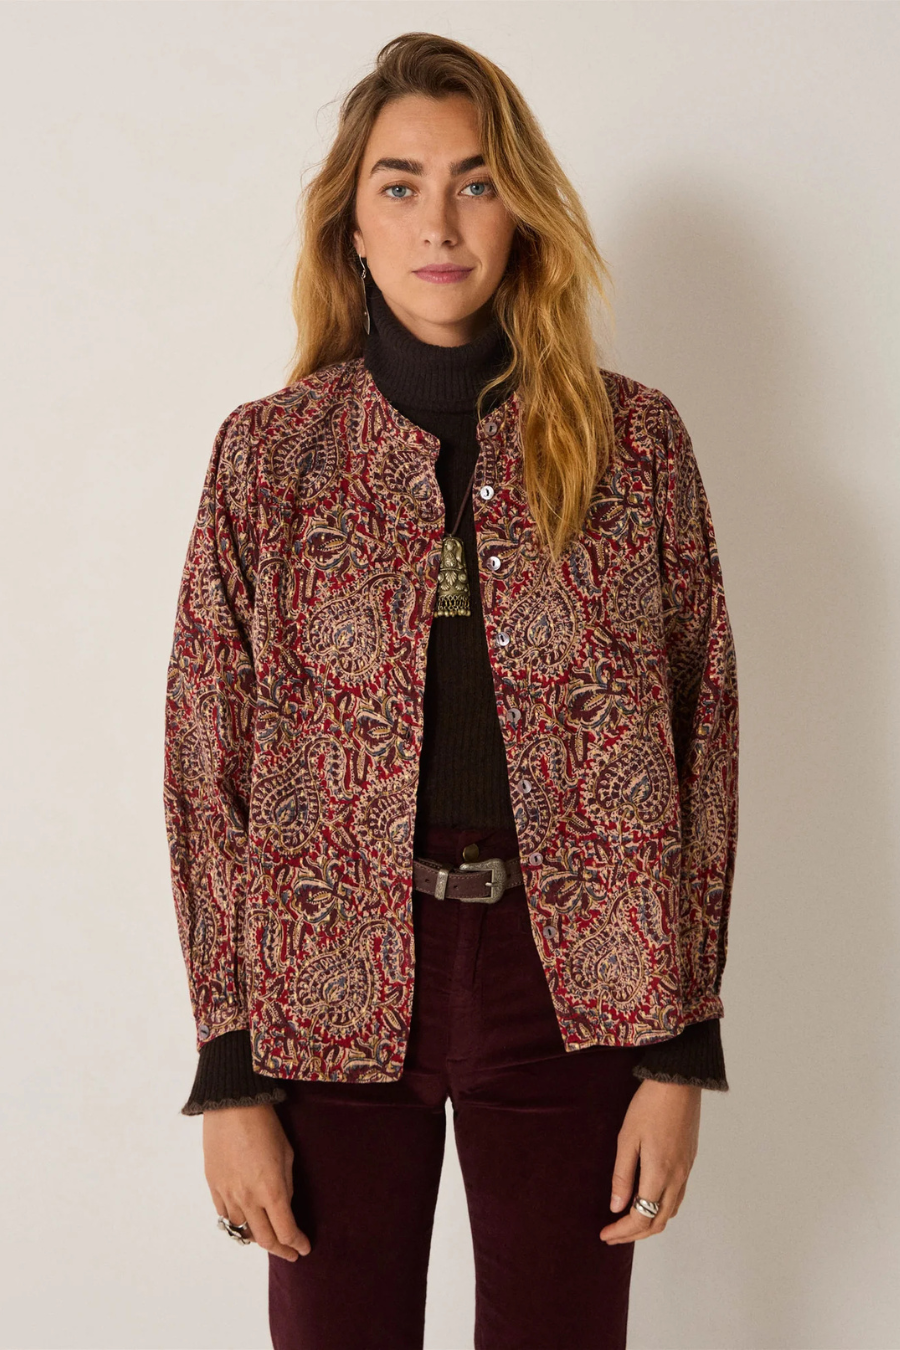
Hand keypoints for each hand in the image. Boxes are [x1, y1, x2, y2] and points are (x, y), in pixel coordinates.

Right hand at [203, 1102, 311, 1260]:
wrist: (231, 1105)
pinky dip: (237, 1223)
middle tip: (291, 1252)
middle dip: (281, 1250)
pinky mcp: (213, 1186)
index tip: (304, 1248)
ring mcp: (227, 1194)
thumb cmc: (265, 1124)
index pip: (286, 1231)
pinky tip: (246, 1221)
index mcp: (271, 1190)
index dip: (297, 1244)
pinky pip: (225, 1215)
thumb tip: (284, 1206)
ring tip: (269, 1236)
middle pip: (264, 1239)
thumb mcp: (286, 1154)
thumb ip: (286, 1186)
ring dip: (257, 1237)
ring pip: (242, 1230)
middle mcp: (248, 1198)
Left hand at [599, 1078, 700, 1243]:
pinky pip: (677, 1197)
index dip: (621, 1232)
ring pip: (670, 1212)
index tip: (604, 1235)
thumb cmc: (649, 1105)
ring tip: (626, 1221)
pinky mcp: (689, 1161)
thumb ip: (622, 1176)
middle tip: (612, 1234)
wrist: (679, 1082)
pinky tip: (647, 1201)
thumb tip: (616, 1207)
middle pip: (658, 1222)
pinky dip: (661, 1209)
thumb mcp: (627, 1138)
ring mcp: (686, 1170)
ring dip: (649, 1224)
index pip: (641, 1218)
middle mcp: (677, 1178)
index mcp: (660, 1174)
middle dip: (634, 1234)